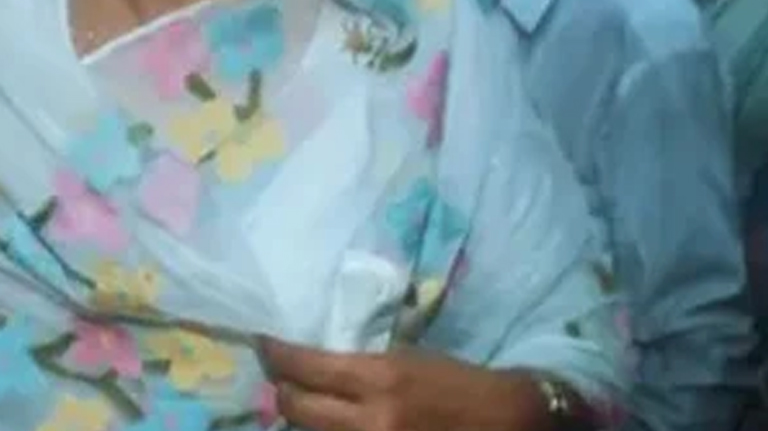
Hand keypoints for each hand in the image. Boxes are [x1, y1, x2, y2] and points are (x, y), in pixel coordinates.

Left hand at [260, 339, 552, 430]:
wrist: (505, 421)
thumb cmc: (456, 383)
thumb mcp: (405, 361)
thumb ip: (358, 368)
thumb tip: (312, 367)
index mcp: (380, 379)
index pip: (305, 367)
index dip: (276, 355)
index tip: (263, 345)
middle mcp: (372, 420)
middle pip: (296, 409)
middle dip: (280, 392)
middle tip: (277, 380)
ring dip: (303, 420)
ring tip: (300, 405)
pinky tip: (330, 424)